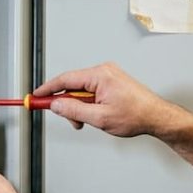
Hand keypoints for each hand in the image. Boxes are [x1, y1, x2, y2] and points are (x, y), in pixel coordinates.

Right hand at [34, 62, 174, 137]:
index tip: (35, 97)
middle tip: (71, 121)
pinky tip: (97, 115)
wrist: (156, 116)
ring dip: (80, 107)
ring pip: (82, 91)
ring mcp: (108, 76)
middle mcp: (103, 71)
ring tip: (91, 121)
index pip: (65, 79)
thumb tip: (56, 105)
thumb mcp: (100, 117)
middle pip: (72, 85)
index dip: (48, 89)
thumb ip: (74, 110)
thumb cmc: (136, 115)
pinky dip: (89, 104)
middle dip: (69, 105)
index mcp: (100, 75)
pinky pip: (91, 91)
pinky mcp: (112, 82)